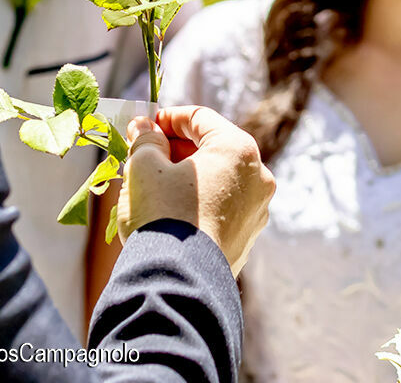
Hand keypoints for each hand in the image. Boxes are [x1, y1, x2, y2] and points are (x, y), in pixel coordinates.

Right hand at [116, 105, 274, 276]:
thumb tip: (144, 128)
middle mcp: (257, 177)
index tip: (143, 127)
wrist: (178, 283)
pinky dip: (197, 201)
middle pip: (211, 148)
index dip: (167, 118)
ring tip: (151, 184)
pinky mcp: (247, 238)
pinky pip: (220, 206)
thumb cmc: (163, 215)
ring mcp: (256, 210)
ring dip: (185, 175)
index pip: (199, 118)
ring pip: (216, 179)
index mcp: (238, 150)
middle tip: (144, 155)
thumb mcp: (144, 167)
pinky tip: (168, 210)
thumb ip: (145, 140)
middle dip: (175, 149)